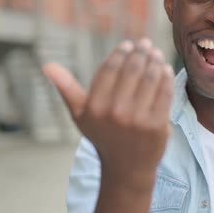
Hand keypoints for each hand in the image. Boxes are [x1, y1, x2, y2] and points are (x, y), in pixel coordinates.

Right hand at [43, 38, 174, 189]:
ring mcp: (138, 120)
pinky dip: (167, 77)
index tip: (129, 45)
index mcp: (94, 107)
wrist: (127, 168)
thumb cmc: (103, 136)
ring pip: (150, 78)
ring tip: (156, 54)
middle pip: (132, 70)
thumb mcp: (80, 115)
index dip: (121, 53)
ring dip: (155, 61)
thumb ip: (66, 88)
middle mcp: (115, 112)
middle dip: (141, 52)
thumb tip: (46, 65)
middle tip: (146, 44)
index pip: (110, 69)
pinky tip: (165, 69)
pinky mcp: (157, 126)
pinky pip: (164, 93)